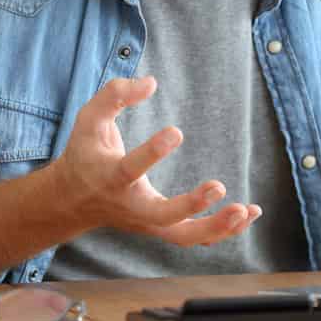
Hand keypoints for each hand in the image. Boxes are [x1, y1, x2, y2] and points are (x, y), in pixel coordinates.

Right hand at [49, 76, 260, 246]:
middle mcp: (130, 206)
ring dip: (216, 228)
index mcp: (110, 177)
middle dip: (191, 205)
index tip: (176, 131)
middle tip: (218, 186)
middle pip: (161, 216)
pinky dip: (221, 231)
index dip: (152, 152)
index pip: (131, 168)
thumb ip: (114, 95)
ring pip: (182, 236)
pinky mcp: (161, 228)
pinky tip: (248, 215)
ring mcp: (147, 222)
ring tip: (246, 210)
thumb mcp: (89, 118)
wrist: (72, 200)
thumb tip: (151, 83)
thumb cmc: (86, 152)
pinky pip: (193, 237)